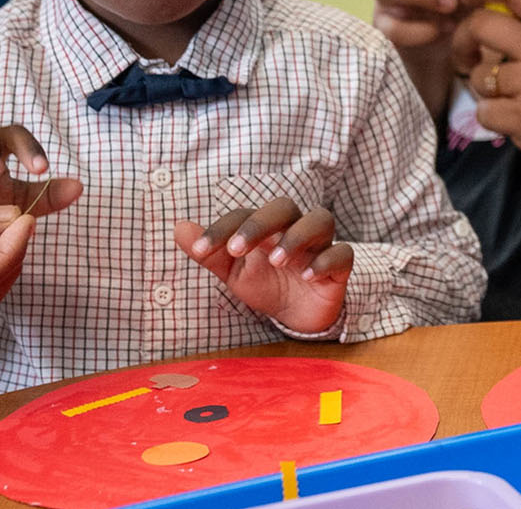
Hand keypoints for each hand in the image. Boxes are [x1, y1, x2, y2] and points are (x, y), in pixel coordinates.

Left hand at [175, 198, 352, 335]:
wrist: (297, 315)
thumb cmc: (266, 284)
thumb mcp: (233, 273)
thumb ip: (209, 253)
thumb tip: (179, 227)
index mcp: (266, 227)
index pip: (244, 214)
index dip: (221, 228)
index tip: (200, 250)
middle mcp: (293, 228)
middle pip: (284, 206)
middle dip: (260, 223)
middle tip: (237, 249)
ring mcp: (319, 244)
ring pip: (320, 220)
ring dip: (297, 236)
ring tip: (277, 259)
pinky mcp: (339, 266)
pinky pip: (342, 253)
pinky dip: (326, 260)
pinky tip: (308, 275)